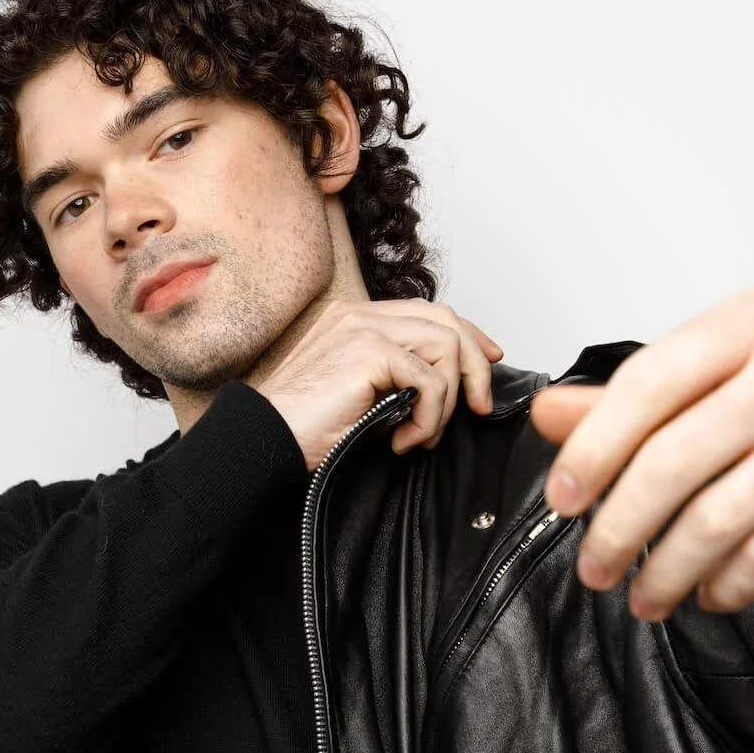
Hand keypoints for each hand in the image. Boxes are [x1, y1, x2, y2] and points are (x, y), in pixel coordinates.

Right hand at [250, 298, 502, 472]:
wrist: (265, 440)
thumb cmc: (304, 429)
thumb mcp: (361, 397)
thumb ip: (395, 379)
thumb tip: (446, 390)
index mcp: (356, 319)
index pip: (429, 312)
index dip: (468, 336)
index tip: (488, 363)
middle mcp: (361, 314)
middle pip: (446, 319)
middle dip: (474, 366)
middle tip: (478, 407)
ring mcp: (364, 327)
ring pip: (446, 348)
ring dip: (446, 401)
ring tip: (421, 434)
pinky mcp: (369, 350)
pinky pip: (430, 381)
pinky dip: (429, 418)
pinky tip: (404, 440)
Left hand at [528, 285, 753, 619]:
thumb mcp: (740, 367)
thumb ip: (646, 393)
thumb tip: (550, 415)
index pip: (650, 381)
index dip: (594, 448)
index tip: (564, 498)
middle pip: (676, 460)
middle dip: (619, 528)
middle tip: (595, 568)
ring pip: (721, 517)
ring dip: (668, 571)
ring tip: (645, 596)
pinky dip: (729, 584)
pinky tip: (711, 592)